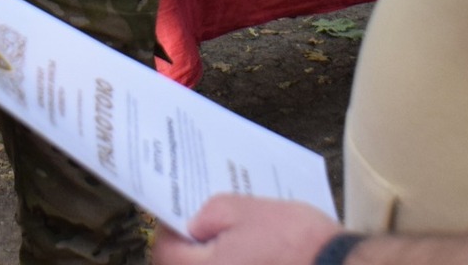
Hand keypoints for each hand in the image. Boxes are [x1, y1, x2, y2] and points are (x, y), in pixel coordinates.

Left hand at [154, 195, 340, 264]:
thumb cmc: (301, 246)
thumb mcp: (247, 209)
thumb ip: (211, 213)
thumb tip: (197, 223)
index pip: (166, 250)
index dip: (173, 226)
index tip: (180, 214)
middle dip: (195, 246)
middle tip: (206, 224)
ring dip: (220, 258)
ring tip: (237, 239)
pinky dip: (241, 263)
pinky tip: (256, 254)